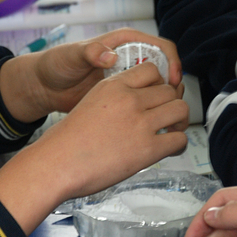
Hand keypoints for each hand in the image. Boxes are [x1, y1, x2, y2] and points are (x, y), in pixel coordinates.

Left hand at [0, 28, 182, 123]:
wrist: (46, 88)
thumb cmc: (57, 64)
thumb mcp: (73, 56)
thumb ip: (90, 53)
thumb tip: (110, 56)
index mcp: (124, 43)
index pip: (160, 47)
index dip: (172, 62)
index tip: (173, 80)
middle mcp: (131, 59)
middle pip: (166, 68)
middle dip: (173, 85)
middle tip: (172, 102)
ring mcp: (129, 79)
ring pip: (159, 87)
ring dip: (165, 100)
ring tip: (163, 115)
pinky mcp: (125, 96)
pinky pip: (146, 103)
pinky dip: (152, 111)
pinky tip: (150, 122)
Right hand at [0, 62, 188, 233]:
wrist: (55, 165)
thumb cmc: (66, 141)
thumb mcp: (90, 103)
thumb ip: (115, 99)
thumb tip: (136, 107)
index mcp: (113, 85)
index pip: (152, 70)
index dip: (158, 84)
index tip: (156, 98)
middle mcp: (130, 99)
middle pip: (170, 91)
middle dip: (171, 104)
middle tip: (166, 119)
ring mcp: (140, 123)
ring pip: (180, 110)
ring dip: (180, 122)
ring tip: (171, 132)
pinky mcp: (147, 148)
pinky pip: (179, 139)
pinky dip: (179, 145)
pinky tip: (169, 149)